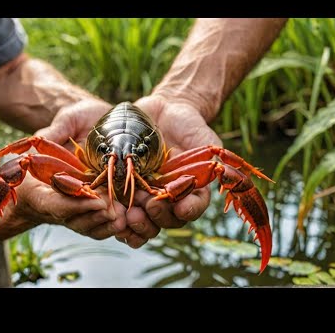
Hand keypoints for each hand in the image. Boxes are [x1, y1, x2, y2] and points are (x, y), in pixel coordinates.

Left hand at [130, 95, 222, 229]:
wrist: (162, 113)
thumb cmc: (188, 125)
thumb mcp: (204, 139)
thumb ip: (212, 158)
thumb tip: (220, 172)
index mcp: (191, 190)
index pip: (193, 206)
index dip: (189, 210)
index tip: (181, 207)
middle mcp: (170, 198)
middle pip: (167, 219)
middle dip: (160, 215)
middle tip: (151, 206)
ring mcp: (148, 195)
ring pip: (145, 219)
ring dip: (139, 221)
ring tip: (130, 213)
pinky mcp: (127, 188)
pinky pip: (123, 210)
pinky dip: (120, 218)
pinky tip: (115, 215)